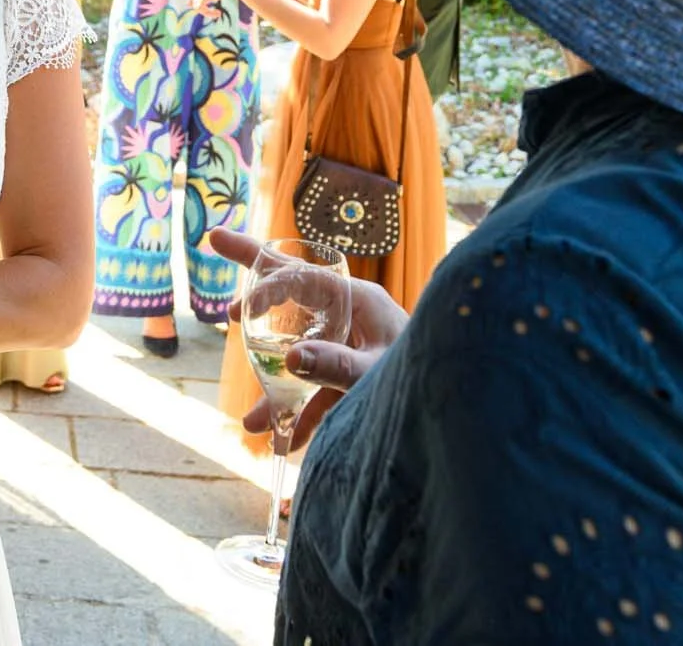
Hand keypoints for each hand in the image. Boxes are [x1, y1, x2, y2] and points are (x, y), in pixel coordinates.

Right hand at [210, 227, 408, 448]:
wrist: (465, 404)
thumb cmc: (430, 378)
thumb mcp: (378, 373)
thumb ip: (336, 366)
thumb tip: (290, 359)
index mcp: (359, 300)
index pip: (303, 278)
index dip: (266, 286)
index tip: (238, 311)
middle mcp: (352, 315)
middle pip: (294, 291)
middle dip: (255, 282)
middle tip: (217, 239)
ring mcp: (351, 344)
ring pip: (300, 350)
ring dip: (276, 390)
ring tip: (252, 423)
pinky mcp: (355, 374)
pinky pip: (319, 387)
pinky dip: (302, 412)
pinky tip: (287, 443)